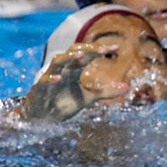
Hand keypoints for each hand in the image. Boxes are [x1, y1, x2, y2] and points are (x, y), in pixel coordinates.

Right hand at [21, 43, 159, 122]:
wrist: (42, 117)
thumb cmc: (63, 103)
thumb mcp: (88, 98)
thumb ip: (106, 91)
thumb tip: (128, 87)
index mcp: (73, 69)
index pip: (87, 54)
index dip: (100, 50)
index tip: (116, 48)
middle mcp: (62, 70)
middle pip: (73, 52)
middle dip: (87, 49)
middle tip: (103, 50)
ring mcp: (49, 78)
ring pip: (57, 61)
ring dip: (68, 58)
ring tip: (81, 56)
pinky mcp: (39, 90)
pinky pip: (43, 81)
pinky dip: (50, 78)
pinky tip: (59, 78)